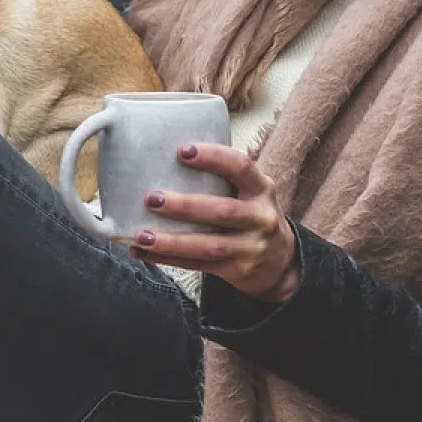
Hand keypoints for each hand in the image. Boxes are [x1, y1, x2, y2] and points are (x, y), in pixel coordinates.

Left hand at [129, 143, 300, 303]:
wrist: (280, 262)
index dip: (213, 157)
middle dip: (185, 206)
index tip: (182, 151)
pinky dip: (168, 259)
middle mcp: (261, 217)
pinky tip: (143, 252)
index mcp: (261, 189)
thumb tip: (160, 158)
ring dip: (172, 242)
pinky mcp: (238, 270)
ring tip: (142, 236)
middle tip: (152, 198)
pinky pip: (199, 266)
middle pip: (223, 211)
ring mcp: (251, 247)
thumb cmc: (250, 214)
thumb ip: (220, 178)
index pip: (241, 167)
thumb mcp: (249, 192)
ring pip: (209, 246)